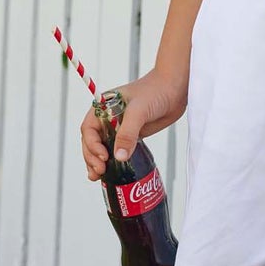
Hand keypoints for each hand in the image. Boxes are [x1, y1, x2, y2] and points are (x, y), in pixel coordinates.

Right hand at [80, 67, 187, 181]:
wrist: (176, 88)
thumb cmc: (155, 91)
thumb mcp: (139, 111)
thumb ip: (128, 133)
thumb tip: (119, 157)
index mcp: (103, 108)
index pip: (89, 130)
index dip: (92, 145)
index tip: (103, 156)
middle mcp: (108, 119)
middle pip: (92, 142)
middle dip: (92, 157)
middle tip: (99, 171)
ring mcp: (120, 128)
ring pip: (103, 148)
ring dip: (98, 163)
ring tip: (97, 177)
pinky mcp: (132, 136)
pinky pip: (118, 151)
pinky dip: (113, 162)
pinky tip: (110, 174)